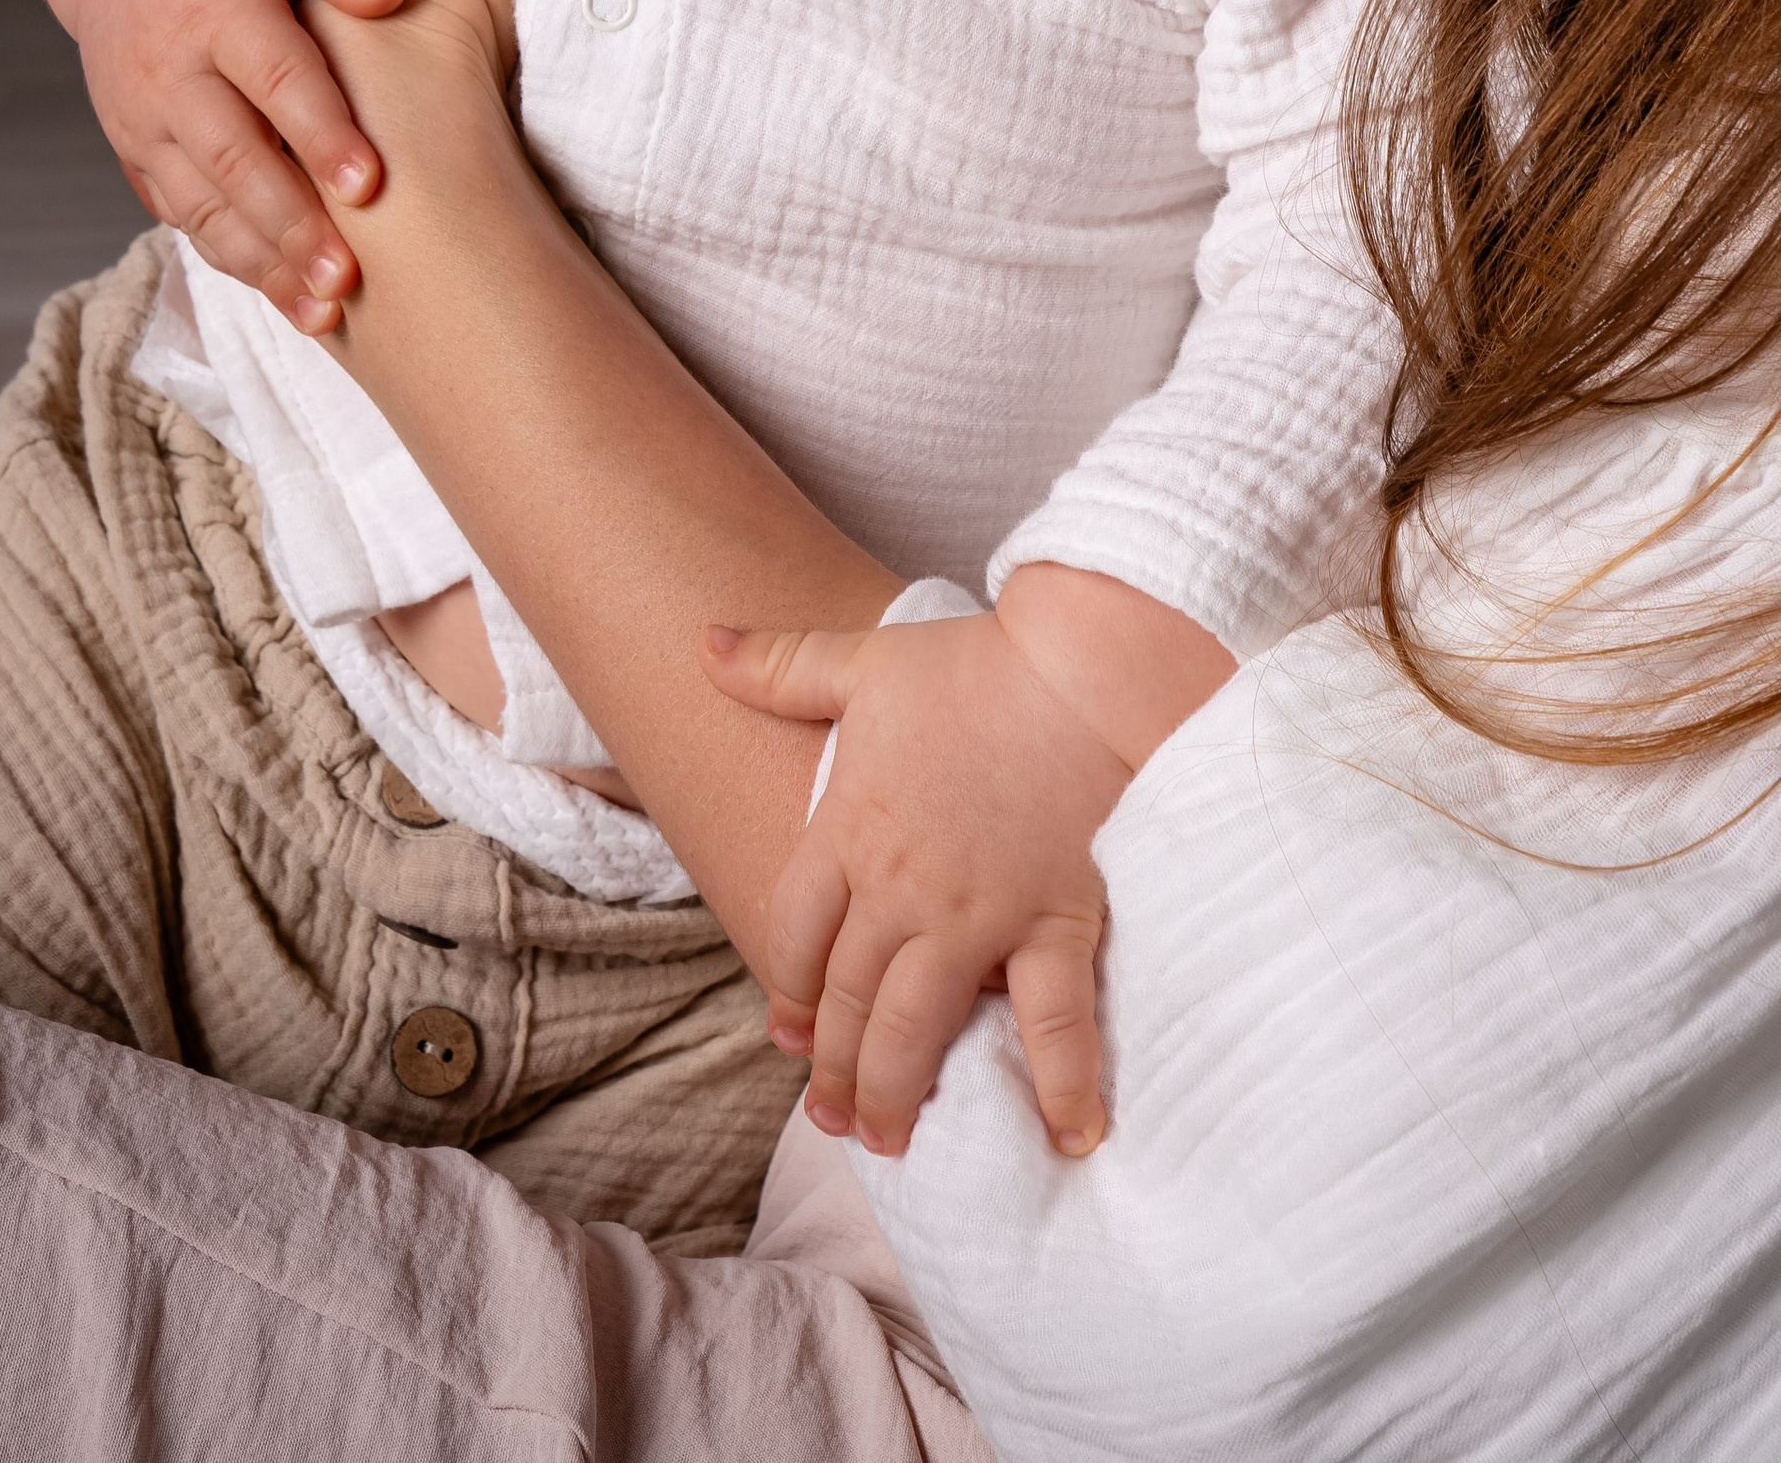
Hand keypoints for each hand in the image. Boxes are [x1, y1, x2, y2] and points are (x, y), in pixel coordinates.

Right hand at [0, 0, 410, 331]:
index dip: (319, 133)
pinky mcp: (136, 153)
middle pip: (233, 160)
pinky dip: (231, 259)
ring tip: (324, 311)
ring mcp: (143, 121)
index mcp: (211, 9)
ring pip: (203, 205)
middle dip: (292, 225)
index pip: (272, 78)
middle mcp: (168, 74)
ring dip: (262, 263)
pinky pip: (184, 215)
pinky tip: (282, 294)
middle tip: (349, 277)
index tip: (369, 183)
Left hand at [702, 608, 1122, 1160]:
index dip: (785, 991)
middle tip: (831, 1116)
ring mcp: (977, 918)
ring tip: (887, 1137)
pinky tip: (1067, 1139)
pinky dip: (1061, 1088)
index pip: (794, 936)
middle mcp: (901, 891)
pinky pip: (1054, 1025)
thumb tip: (699, 642)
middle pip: (844, 998)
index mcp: (850, 832)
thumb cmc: (973, 662)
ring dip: (893, 1092)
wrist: (1080, 662)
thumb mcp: (864, 658)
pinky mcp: (1053, 923)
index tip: (786, 1034)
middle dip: (830, 1066)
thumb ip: (780, 665)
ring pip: (912, 1029)